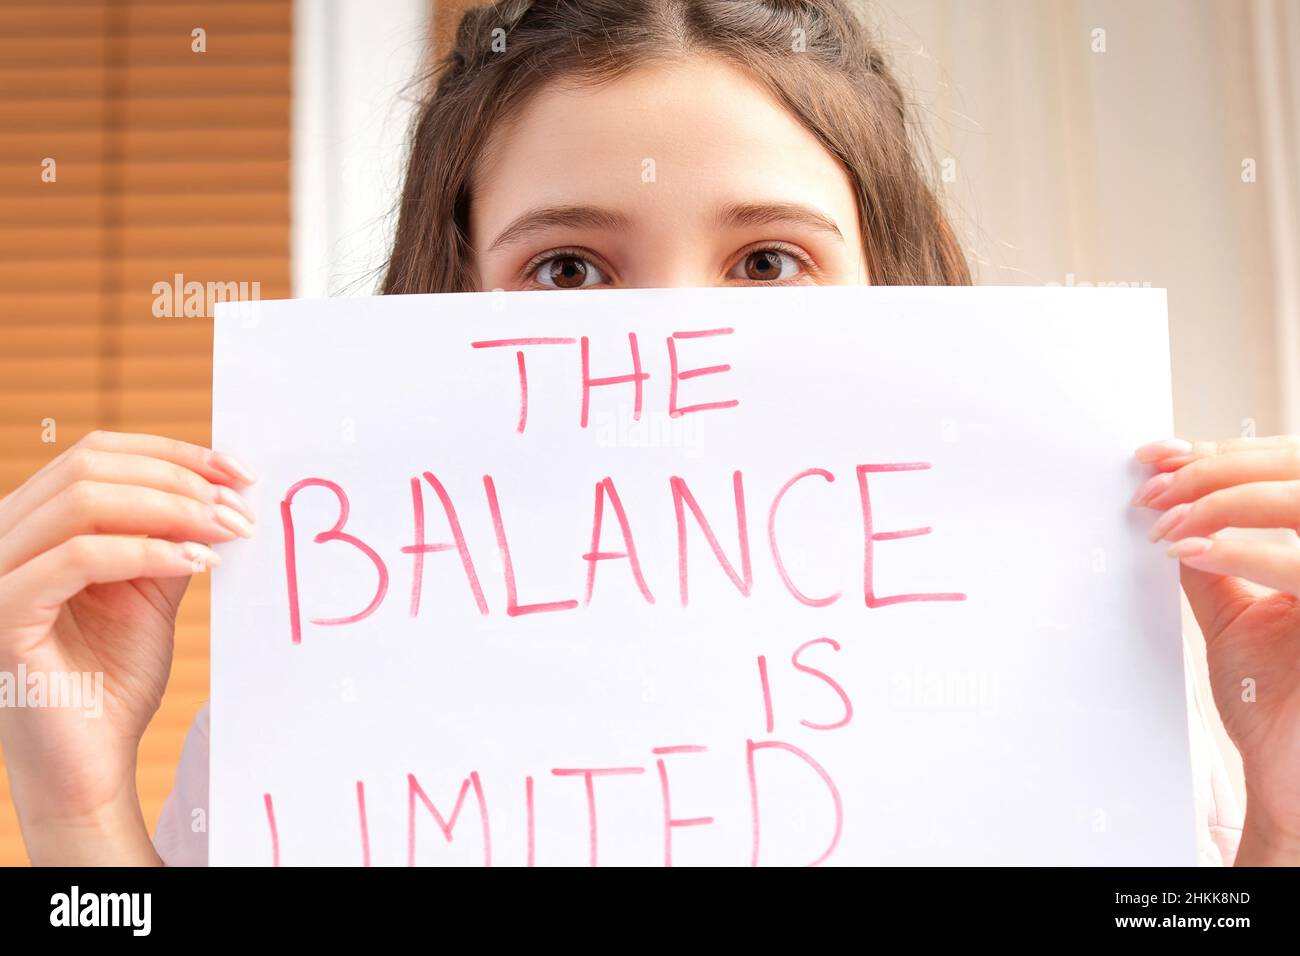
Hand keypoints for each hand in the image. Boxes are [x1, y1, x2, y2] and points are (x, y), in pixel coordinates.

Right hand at [0, 430, 254, 863]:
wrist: (88, 764)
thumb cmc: (114, 678)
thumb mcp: (151, 591)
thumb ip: (170, 537)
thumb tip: (220, 487)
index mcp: (34, 525)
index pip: (97, 454)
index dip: (174, 453)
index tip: (240, 471)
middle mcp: (4, 538)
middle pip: (91, 466)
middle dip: (180, 478)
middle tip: (240, 508)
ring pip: (83, 500)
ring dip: (171, 507)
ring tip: (227, 530)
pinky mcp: (3, 613)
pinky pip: (77, 557)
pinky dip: (146, 550)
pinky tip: (197, 562)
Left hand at [1135, 436, 1299, 864]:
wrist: (1286, 771)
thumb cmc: (1272, 698)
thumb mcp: (1235, 612)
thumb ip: (1213, 557)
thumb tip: (1171, 506)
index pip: (1285, 471)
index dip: (1222, 454)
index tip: (1159, 455)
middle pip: (1295, 473)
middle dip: (1215, 470)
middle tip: (1154, 488)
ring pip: (1299, 505)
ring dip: (1222, 502)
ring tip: (1167, 523)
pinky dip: (1243, 551)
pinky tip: (1192, 550)